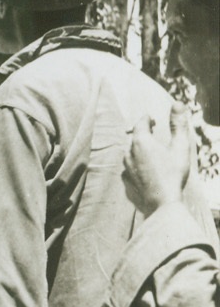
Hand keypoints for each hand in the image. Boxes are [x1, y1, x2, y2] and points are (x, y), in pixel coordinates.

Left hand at [122, 102, 193, 216]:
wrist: (162, 202)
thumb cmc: (173, 173)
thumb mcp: (180, 146)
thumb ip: (178, 124)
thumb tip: (177, 104)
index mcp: (141, 142)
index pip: (140, 123)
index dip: (147, 118)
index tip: (152, 118)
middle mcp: (129, 153)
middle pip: (134, 138)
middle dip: (143, 133)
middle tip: (152, 131)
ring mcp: (125, 168)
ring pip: (130, 153)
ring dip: (139, 149)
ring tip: (150, 150)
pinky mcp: (126, 181)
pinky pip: (130, 168)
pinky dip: (136, 165)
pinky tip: (145, 169)